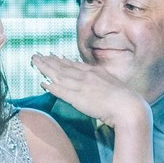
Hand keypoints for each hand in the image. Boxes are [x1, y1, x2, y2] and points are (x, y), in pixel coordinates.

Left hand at [30, 54, 149, 129]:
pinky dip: (50, 86)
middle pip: (63, 67)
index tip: (51, 56)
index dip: (61, 60)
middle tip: (36, 55)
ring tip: (34, 63)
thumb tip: (97, 84)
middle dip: (48, 61)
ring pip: (59, 75)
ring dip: (45, 68)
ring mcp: (81, 86)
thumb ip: (103, 82)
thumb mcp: (113, 85)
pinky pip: (60, 91)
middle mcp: (86, 76)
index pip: (73, 65)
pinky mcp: (78, 98)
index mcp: (95, 72)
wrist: (129, 107)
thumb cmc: (125, 100)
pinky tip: (42, 82)